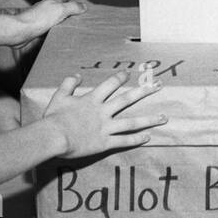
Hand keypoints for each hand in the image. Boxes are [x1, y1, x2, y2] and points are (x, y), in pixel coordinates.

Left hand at [10, 0, 88, 43]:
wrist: (22, 30)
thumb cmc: (39, 19)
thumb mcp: (61, 10)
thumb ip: (73, 7)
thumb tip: (83, 6)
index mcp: (53, 1)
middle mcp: (47, 7)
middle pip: (59, 4)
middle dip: (67, 5)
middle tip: (77, 7)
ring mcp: (42, 17)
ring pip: (54, 15)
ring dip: (61, 16)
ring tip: (71, 20)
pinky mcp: (38, 27)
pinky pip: (50, 25)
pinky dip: (55, 26)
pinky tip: (58, 30)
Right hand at [43, 71, 165, 157]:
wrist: (53, 137)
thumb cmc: (54, 118)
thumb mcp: (59, 96)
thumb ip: (69, 84)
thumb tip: (77, 75)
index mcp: (92, 99)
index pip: (110, 85)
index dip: (121, 78)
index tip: (130, 73)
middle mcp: (103, 112)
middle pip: (127, 99)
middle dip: (144, 91)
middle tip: (159, 85)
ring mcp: (105, 128)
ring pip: (132, 123)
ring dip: (149, 119)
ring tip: (164, 117)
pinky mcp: (104, 143)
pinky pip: (124, 141)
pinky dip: (136, 139)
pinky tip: (148, 137)